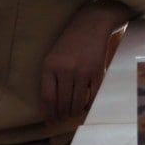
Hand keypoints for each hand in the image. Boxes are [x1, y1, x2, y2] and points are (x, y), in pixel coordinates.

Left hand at [40, 0, 131, 120]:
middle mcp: (65, 70)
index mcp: (49, 66)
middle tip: (63, 118)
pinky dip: (89, 104)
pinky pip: (92, 95)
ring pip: (77, 102)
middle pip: (62, 102)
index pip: (48, 97)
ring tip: (73, 113)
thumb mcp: (53, 56)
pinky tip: (86, 105)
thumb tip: (51, 103)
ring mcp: (82, 71)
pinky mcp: (97, 72)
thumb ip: (50, 78)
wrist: (91, 25)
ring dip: (75, 112)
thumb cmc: (69, 42)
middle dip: (62, 114)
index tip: (50, 120)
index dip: (49, 112)